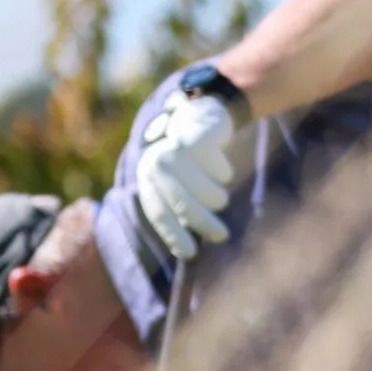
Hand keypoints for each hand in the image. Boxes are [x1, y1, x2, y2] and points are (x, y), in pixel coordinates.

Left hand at [135, 88, 236, 260]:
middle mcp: (156, 163)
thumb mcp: (179, 184)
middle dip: (201, 223)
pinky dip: (223, 174)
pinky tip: (222, 171)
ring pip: (201, 187)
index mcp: (147, 179)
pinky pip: (217, 168)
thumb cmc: (191, 163)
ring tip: (221, 198)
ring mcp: (175, 148)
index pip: (157, 212)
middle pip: (180, 203)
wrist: (200, 116)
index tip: (190, 254)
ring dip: (216, 198)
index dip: (173, 235)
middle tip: (222, 235)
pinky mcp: (196, 136)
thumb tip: (190, 253)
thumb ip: (180, 211)